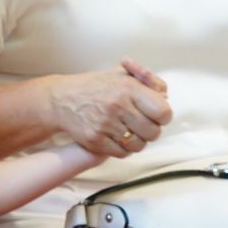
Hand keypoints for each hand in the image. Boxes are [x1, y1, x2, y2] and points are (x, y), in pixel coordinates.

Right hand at [46, 62, 171, 157]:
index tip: (155, 114)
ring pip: (139, 145)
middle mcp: (118, 105)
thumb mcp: (122, 74)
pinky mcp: (95, 140)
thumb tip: (165, 96)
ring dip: (137, 140)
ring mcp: (105, 124)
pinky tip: (116, 136)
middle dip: (151, 130)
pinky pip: (122, 153)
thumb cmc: (97, 86)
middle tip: (141, 124)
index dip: (163, 116)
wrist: (63, 98)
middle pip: (153, 132)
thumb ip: (148, 81)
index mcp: (128, 87)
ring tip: (128, 130)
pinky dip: (123, 148)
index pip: (163, 112)